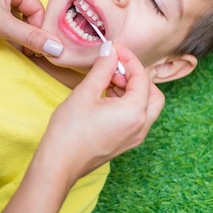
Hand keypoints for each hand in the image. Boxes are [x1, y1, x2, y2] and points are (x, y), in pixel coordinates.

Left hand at [0, 0, 63, 56]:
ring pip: (12, 16)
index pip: (36, 8)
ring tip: (15, 47)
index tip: (40, 50)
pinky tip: (0, 40)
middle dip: (27, 32)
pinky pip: (0, 18)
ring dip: (15, 33)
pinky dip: (3, 30)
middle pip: (25, 12)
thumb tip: (57, 48)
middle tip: (29, 52)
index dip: (39, 30)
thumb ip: (30, 38)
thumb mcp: (1, 25)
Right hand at [39, 40, 164, 179]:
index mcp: (135, 112)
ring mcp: (135, 137)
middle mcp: (141, 126)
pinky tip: (105, 97)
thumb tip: (111, 50)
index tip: (114, 48)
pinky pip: (136, 118)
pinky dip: (127, 103)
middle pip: (153, 93)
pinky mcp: (125, 143)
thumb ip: (102, 68)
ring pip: (146, 106)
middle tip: (114, 68)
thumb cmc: (69, 131)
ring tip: (106, 81)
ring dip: (131, 90)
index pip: (141, 77)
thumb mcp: (85, 92)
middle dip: (136, 76)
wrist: (59, 164)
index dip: (128, 59)